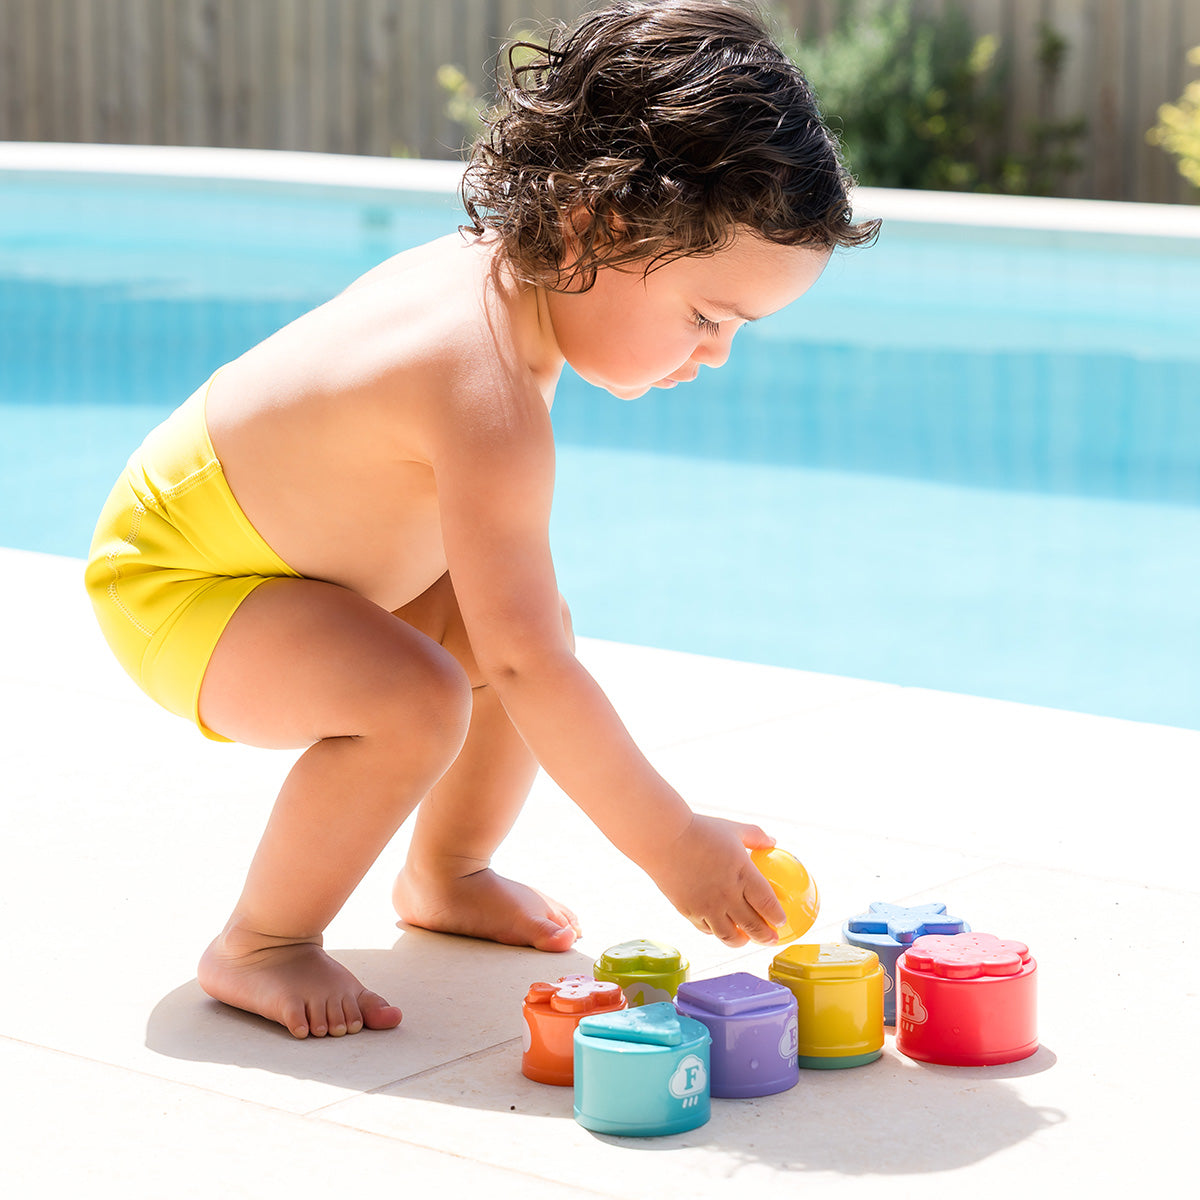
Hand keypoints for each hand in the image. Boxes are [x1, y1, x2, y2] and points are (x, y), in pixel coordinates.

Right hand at [644, 814, 787, 946]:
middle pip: (753, 926)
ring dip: (741, 942)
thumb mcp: (732, 829)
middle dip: (766, 937)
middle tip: (771, 939)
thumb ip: (755, 836)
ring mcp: (707, 906)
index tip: (782, 921)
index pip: (768, 904)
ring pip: (729, 936)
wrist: (663, 838)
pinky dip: (716, 932)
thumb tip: (772, 841)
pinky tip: (719, 928)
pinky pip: (707, 929)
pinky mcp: (689, 911)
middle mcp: (728, 895)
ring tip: (745, 940)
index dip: (778, 917)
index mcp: (743, 875)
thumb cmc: (699, 830)